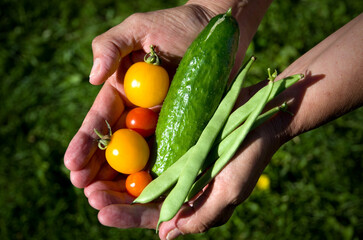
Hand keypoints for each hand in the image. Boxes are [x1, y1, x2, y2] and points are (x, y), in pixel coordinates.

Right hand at [64, 4, 216, 185]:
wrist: (216, 33)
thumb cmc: (176, 26)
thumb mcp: (139, 28)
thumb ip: (110, 46)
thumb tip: (92, 78)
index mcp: (123, 93)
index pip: (99, 122)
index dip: (85, 144)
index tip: (72, 165)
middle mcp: (139, 114)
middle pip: (115, 148)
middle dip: (98, 172)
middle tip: (87, 193)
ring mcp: (162, 126)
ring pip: (138, 159)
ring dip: (122, 182)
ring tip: (107, 202)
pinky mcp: (186, 132)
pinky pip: (170, 157)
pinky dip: (157, 176)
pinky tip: (147, 196)